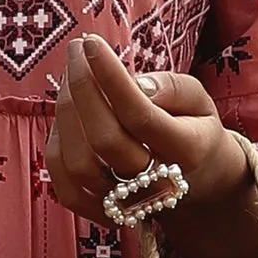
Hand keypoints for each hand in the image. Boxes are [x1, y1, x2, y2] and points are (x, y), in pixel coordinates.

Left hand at [45, 32, 249, 225]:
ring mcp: (126, 203)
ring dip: (66, 113)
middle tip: (76, 51)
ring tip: (71, 77)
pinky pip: (65, 185)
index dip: (110, 77)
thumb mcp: (200, 102)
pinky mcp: (101, 214)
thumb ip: (173, 88)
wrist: (199, 185)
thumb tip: (136, 85)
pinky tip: (66, 115)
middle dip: (82, 87)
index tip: (91, 43)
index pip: (140, 114)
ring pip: (79, 163)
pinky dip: (57, 146)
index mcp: (188, 151)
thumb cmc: (194, 131)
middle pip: (105, 139)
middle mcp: (156, 183)